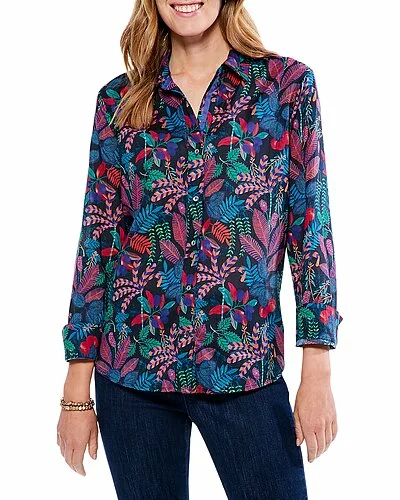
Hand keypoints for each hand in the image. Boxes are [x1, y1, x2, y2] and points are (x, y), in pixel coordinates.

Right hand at [57, 360, 97, 474]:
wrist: (75, 400)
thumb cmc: (87, 413)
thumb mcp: (94, 429)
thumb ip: (93, 445)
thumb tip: (93, 457)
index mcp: (78, 443)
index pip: (77, 463)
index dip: (80, 470)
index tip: (83, 473)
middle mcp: (68, 442)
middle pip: (68, 460)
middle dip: (74, 467)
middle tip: (79, 469)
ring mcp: (62, 436)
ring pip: (63, 453)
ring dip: (68, 459)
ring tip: (74, 461)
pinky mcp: (59, 430)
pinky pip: (60, 444)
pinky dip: (63, 450)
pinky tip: (67, 448)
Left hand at [293, 374, 337, 462]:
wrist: (317, 382)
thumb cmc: (304, 395)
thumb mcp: (296, 411)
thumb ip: (297, 428)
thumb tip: (298, 443)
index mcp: (308, 424)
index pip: (312, 447)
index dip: (311, 455)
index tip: (310, 459)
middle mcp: (320, 425)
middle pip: (321, 446)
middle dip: (317, 454)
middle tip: (314, 456)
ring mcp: (328, 421)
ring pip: (328, 441)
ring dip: (324, 448)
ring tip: (320, 451)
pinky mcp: (334, 417)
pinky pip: (334, 433)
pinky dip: (331, 439)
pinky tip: (327, 440)